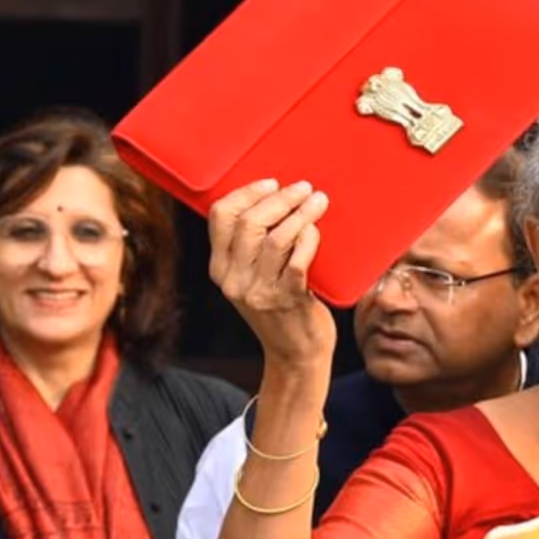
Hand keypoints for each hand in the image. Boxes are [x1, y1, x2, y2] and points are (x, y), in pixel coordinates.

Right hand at [209, 179, 336, 366]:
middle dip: (280, 199)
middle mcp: (234, 280)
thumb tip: (275, 200)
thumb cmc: (282, 309)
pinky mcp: (287, 301)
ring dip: (300, 214)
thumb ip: (253, 249)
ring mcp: (259, 292)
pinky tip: (317, 230)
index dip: (247, 193)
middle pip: (249, 223)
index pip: (220, 217)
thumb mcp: (254, 279)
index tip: (272, 182)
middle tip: (304, 189)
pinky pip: (297, 260)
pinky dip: (308, 240)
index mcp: (221, 269)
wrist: (296, 355)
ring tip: (318, 202)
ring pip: (275, 238)